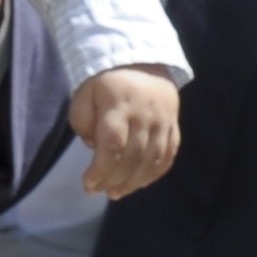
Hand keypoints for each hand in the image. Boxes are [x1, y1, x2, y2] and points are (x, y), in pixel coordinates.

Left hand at [67, 69, 181, 197]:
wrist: (143, 63)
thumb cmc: (106, 83)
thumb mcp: (85, 94)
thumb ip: (82, 121)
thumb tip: (93, 147)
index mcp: (119, 105)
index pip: (113, 144)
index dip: (101, 169)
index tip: (88, 183)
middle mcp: (145, 115)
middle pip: (133, 157)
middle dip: (113, 179)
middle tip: (99, 190)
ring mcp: (163, 122)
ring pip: (152, 161)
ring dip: (133, 182)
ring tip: (116, 192)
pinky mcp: (174, 128)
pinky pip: (168, 157)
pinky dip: (154, 175)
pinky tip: (138, 183)